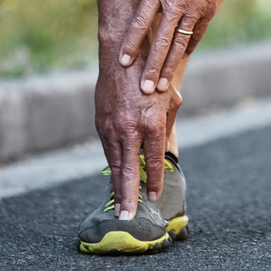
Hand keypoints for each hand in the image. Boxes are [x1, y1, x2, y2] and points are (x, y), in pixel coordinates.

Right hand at [95, 58, 182, 216]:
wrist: (123, 53)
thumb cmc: (152, 74)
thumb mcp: (170, 99)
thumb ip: (168, 126)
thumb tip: (168, 150)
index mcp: (151, 122)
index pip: (154, 160)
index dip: (155, 180)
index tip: (155, 196)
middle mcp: (130, 128)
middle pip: (129, 170)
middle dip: (129, 196)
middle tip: (128, 217)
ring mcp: (113, 126)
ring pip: (114, 163)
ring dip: (118, 185)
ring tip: (120, 205)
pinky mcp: (101, 123)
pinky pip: (107, 150)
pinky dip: (112, 165)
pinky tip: (115, 177)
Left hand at [119, 0, 240, 93]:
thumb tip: (153, 12)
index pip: (140, 21)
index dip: (131, 43)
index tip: (123, 62)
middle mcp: (174, 0)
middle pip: (160, 40)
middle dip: (150, 67)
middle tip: (143, 90)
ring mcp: (194, 6)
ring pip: (179, 43)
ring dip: (169, 66)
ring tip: (160, 85)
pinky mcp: (210, 8)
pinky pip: (197, 33)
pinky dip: (189, 46)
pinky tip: (183, 57)